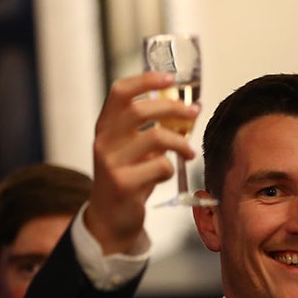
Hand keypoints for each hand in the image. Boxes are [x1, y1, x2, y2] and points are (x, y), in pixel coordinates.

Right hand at [84, 71, 198, 254]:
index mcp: (105, 127)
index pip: (120, 92)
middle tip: (193, 112)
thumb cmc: (128, 178)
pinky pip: (160, 166)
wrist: (110, 219)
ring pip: (156, 137)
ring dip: (181, 142)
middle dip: (174, 108)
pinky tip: (166, 175)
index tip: (171, 78)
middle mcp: (104, 141)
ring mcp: (111, 163)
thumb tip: (187, 109)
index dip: (146, 80)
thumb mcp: (132, 149)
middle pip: (141, 110)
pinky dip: (170, 168)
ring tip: (190, 152)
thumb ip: (150, 129)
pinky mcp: (123, 184)